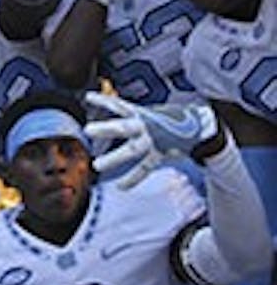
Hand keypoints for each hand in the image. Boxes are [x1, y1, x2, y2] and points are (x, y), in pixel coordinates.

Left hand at [83, 92, 222, 188]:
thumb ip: (127, 114)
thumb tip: (105, 113)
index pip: (119, 105)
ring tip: (96, 165)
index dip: (103, 101)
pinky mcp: (159, 154)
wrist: (196, 126)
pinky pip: (144, 168)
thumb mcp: (146, 112)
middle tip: (87, 130)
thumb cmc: (165, 118)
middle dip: (105, 128)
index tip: (87, 97)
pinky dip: (132, 178)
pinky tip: (120, 186)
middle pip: (123, 127)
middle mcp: (144, 126)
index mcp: (140, 113)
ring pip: (131, 151)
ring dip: (113, 158)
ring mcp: (151, 141)